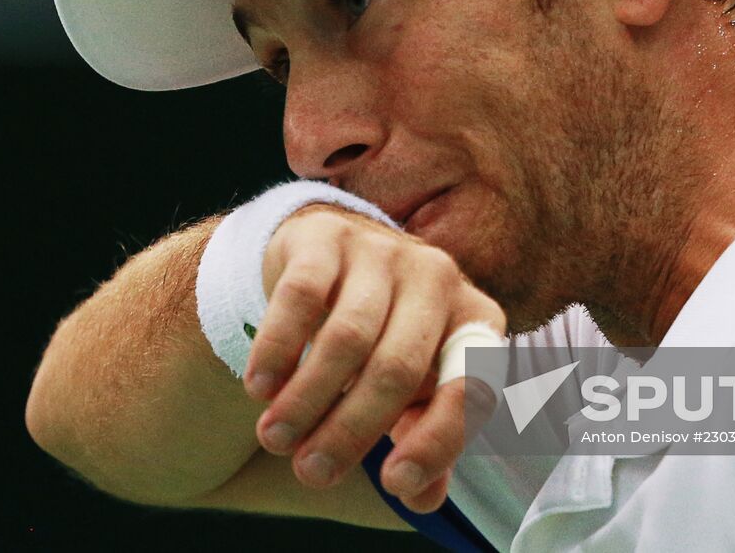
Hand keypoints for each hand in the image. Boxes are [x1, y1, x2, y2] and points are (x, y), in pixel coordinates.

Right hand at [244, 203, 505, 512]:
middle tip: (311, 470)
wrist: (329, 258)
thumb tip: (424, 498)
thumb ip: (422, 439)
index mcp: (475, 320)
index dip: (438, 441)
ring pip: (347, 337)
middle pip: (398, 368)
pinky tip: (258, 387)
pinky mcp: (327, 235)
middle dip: (351, 429)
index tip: (395, 484)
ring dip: (306, 398)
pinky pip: (302, 297)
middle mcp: (438, 277)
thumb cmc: (383, 337)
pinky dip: (278, 349)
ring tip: (275, 438)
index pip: (471, 387)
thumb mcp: (412, 389)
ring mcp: (383, 250)